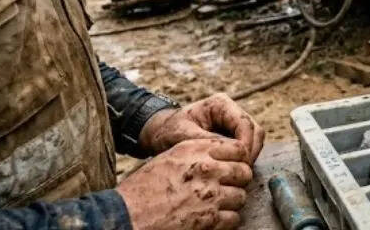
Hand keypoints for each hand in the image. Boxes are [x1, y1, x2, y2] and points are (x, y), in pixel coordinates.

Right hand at [117, 138, 252, 229]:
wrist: (125, 216)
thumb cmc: (142, 189)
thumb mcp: (168, 158)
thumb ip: (196, 153)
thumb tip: (219, 157)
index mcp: (195, 150)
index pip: (237, 148)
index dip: (238, 159)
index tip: (233, 167)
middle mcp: (206, 169)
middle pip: (244, 171)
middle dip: (238, 180)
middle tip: (229, 187)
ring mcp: (210, 194)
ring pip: (241, 196)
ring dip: (232, 202)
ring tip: (219, 205)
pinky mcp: (209, 219)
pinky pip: (234, 218)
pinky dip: (227, 220)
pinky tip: (215, 219)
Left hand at [140, 93, 265, 161]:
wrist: (159, 134)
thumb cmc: (167, 131)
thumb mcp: (182, 136)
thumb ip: (206, 142)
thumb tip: (229, 152)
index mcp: (220, 104)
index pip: (244, 123)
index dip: (246, 144)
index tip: (239, 162)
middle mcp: (231, 111)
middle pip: (255, 131)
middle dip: (250, 151)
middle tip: (241, 171)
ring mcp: (233, 123)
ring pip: (254, 140)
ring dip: (249, 156)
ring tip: (237, 173)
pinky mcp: (232, 135)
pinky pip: (246, 147)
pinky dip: (243, 159)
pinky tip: (232, 171)